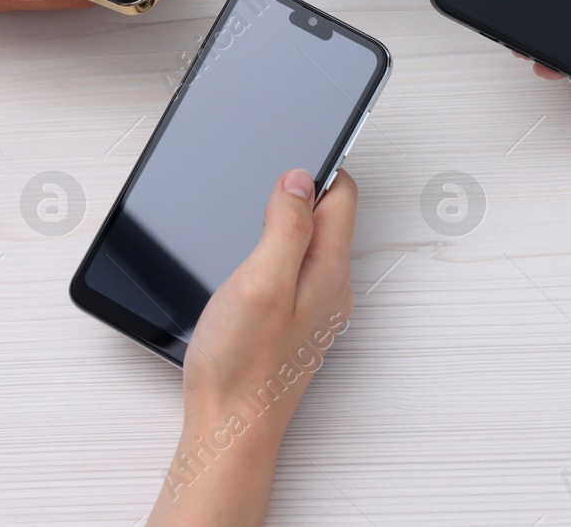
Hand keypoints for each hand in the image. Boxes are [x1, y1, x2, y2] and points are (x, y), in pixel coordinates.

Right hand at [149, 168, 356, 526]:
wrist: (229, 430)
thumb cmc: (241, 365)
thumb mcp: (262, 280)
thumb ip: (287, 226)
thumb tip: (300, 179)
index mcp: (328, 271)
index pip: (342, 195)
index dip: (319, 163)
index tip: (297, 141)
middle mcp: (328, 288)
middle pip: (328, 217)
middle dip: (304, 186)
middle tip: (274, 162)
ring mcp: (311, 309)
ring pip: (308, 244)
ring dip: (289, 217)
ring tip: (264, 195)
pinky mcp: (289, 325)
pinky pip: (292, 270)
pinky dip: (275, 248)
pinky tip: (250, 251)